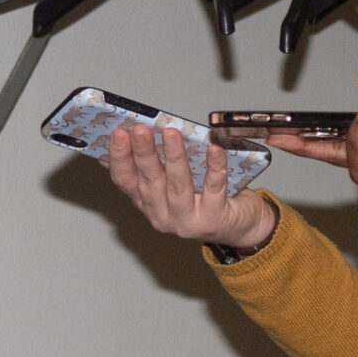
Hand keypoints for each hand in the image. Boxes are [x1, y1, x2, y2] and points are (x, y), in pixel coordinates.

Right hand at [105, 121, 277, 248]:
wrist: (239, 226)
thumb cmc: (204, 198)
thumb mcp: (173, 182)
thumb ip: (156, 165)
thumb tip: (139, 132)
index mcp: (147, 202)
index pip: (125, 180)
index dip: (119, 158)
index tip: (118, 134)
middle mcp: (162, 215)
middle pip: (149, 181)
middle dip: (143, 153)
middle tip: (139, 130)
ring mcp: (186, 220)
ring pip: (178, 185)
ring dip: (174, 157)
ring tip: (171, 134)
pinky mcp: (212, 220)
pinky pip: (213, 189)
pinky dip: (214, 168)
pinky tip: (214, 150)